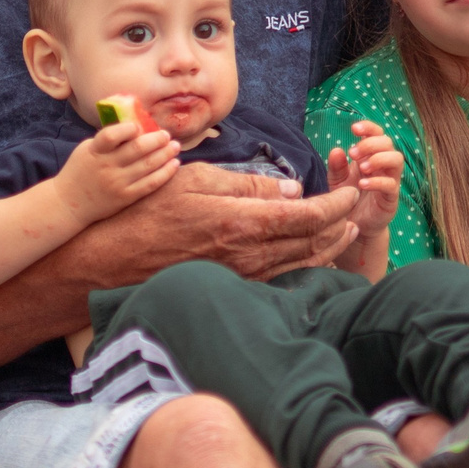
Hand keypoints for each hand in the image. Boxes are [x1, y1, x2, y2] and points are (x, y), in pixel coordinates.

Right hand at [55, 121, 179, 218]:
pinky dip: (165, 172)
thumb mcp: (86, 150)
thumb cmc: (80, 171)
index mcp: (95, 151)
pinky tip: (174, 164)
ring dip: (166, 153)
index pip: (111, 136)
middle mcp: (107, 166)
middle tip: (166, 135)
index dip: (128, 128)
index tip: (139, 127)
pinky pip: (151, 184)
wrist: (69, 203)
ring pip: (148, 165)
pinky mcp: (126, 197)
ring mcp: (117, 183)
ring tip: (175, 146)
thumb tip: (136, 127)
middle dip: (157, 139)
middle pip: (138, 149)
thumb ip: (107, 140)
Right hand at [70, 162, 359, 286]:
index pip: (309, 217)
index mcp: (243, 223)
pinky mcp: (232, 287)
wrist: (112, 260)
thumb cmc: (148, 211)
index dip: (338, 204)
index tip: (352, 190)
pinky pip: (280, 277)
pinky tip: (310, 255)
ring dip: (328, 246)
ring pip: (300, 264)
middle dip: (341, 223)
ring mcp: (242, 277)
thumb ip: (246, 184)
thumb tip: (291, 190)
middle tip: (356, 207)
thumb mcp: (195, 180)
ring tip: (344, 230)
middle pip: (312, 243)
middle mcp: (249, 256)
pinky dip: (304, 264)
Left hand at [325, 121, 401, 235]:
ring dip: (380, 159)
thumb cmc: (348, 199)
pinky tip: (363, 184)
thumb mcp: (337, 181)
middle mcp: (383, 165)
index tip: (354, 128)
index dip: (369, 128)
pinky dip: (377, 182)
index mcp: (371, 156)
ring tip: (363, 167)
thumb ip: (337, 167)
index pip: (377, 134)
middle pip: (388, 143)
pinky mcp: (391, 197)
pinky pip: (391, 184)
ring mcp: (390, 180)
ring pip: (396, 160)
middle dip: (370, 144)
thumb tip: (336, 149)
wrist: (355, 226)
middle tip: (353, 153)